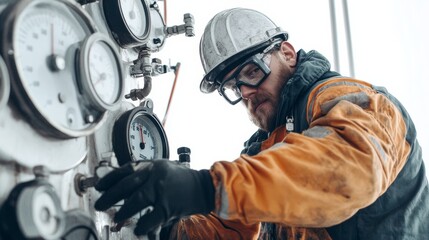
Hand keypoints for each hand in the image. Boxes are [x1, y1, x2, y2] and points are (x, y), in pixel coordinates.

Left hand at [94, 160, 214, 235]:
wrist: (204, 187)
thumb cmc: (182, 180)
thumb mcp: (162, 169)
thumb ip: (144, 175)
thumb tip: (123, 187)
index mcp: (152, 165)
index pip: (126, 169)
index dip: (110, 179)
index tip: (99, 186)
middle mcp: (155, 175)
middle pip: (127, 185)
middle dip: (110, 196)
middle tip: (100, 204)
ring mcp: (162, 190)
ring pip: (136, 201)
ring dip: (123, 211)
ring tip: (116, 216)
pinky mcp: (169, 206)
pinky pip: (151, 217)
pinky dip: (142, 225)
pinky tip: (138, 229)